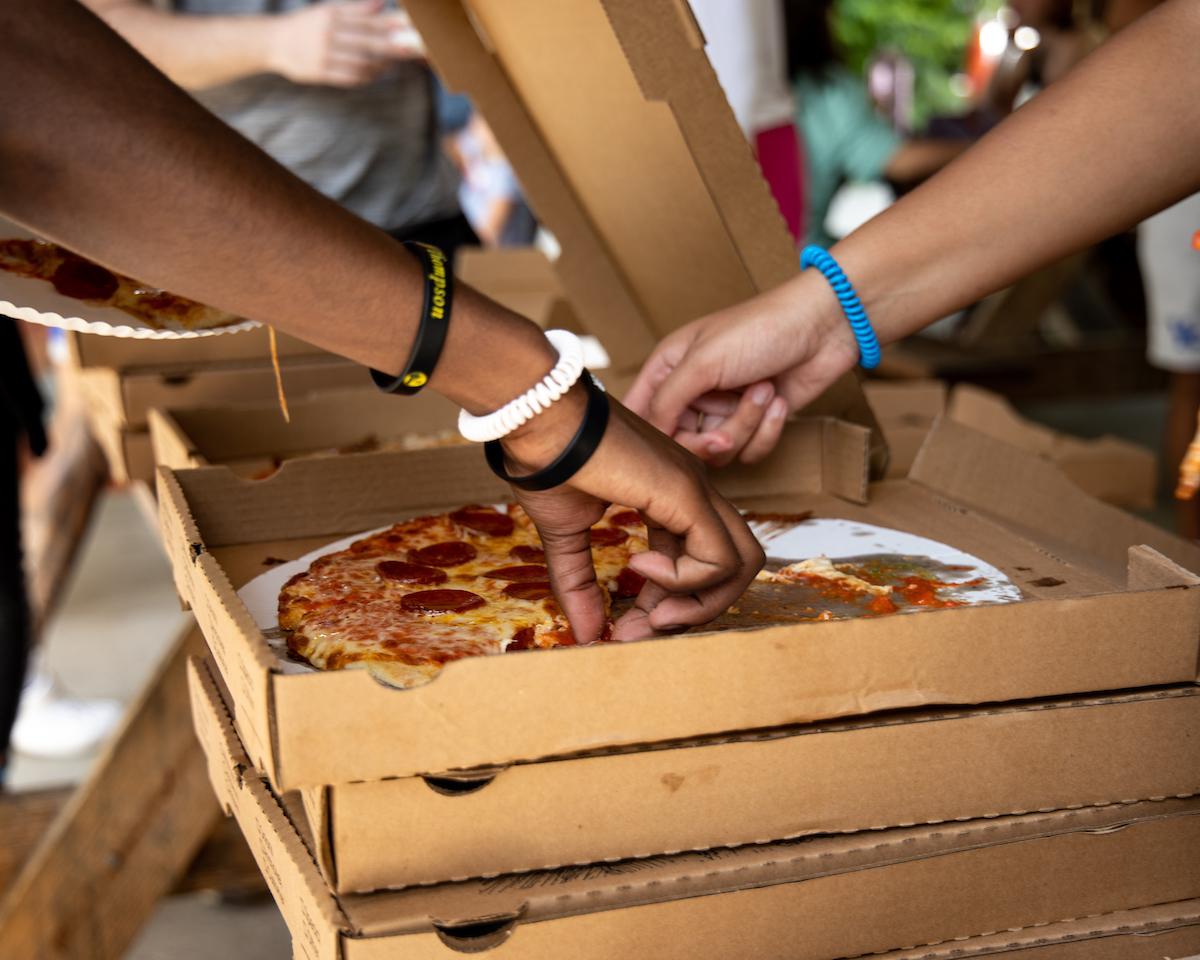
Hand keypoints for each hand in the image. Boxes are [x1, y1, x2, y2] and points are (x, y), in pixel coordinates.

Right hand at [266, 1, 421, 88]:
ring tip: (392, 62)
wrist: (273, 42)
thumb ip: (356, 9)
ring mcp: (324, 56)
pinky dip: (367, 76)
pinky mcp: (321, 74)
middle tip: (412, 50)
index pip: (367, 21)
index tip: (410, 28)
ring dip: (381, 64)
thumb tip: (383, 3)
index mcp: (331, 16)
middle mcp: (328, 35)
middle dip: (393, 46)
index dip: (390, 25)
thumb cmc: (306, 25)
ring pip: (362, 63)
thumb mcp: (328, 11)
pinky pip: (350, 78)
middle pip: (368, 42)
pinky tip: (375, 72)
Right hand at [501, 386, 763, 644]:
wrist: (538, 417)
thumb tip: (586, 634)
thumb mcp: (565, 533)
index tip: (621, 631)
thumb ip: (580, 583)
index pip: (694, 565)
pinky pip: (718, 557)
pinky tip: (639, 569)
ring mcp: (697, 488)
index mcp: (671, 497)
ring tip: (651, 615)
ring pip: (741, 564)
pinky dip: (686, 581)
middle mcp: (694, 492)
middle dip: (695, 612)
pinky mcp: (688, 492)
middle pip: (733, 567)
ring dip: (699, 605)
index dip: (664, 606)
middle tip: (642, 632)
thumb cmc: (547, 458)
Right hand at [624, 273, 859, 465]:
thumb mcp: (702, 362)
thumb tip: (650, 436)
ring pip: (719, 450)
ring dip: (745, 426)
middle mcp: (692, 390)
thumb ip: (666, 401)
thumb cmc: (760, 327)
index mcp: (668, 367)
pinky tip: (778, 400)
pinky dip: (767, 431)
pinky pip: (750, 452)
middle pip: (680, 443)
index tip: (666, 448)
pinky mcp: (756, 421)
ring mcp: (725, 408)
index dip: (648, 436)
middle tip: (725, 434)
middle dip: (709, 440)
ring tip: (763, 391)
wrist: (825, 326)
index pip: (640, 414)